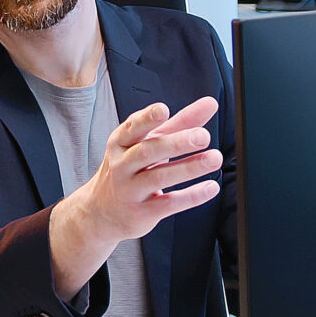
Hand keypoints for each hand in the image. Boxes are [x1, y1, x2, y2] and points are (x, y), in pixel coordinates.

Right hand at [49, 96, 222, 298]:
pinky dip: (191, 196)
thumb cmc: (130, 170)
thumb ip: (180, 123)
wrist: (101, 212)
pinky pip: (168, 204)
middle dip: (176, 143)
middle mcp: (122, 165)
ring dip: (189, 168)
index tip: (163, 110)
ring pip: (159, 177)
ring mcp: (130, 190)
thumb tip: (209, 104)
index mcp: (121, 142)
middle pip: (148, 151)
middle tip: (203, 136)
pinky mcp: (142, 212)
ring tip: (214, 158)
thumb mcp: (148, 142)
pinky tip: (210, 187)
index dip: (147, 118)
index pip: (133, 127)